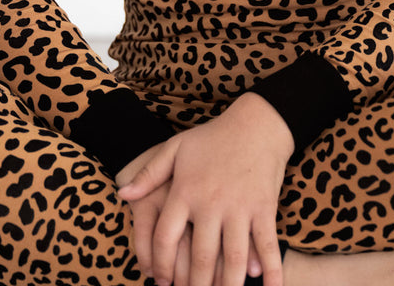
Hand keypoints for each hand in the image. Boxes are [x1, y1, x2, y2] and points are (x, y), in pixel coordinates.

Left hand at [117, 94, 293, 285]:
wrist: (256, 123)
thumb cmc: (213, 136)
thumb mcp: (175, 148)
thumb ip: (149, 174)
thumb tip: (123, 195)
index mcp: (185, 191)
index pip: (165, 237)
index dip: (161, 264)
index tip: (161, 282)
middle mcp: (210, 203)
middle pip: (200, 257)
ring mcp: (239, 207)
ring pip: (232, 258)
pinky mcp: (264, 208)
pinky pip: (266, 246)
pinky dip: (271, 272)